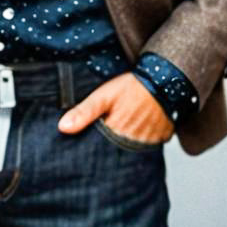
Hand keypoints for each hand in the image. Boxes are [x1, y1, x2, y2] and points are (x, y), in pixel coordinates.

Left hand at [57, 72, 174, 143]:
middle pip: (119, 148)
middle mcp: (135, 142)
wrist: (161, 78)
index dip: (99, 141)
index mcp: (117, 133)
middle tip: (115, 124)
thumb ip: (83, 112)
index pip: (103, 147)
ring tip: (129, 122)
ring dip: (131, 139)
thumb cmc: (130, 87)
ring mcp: (151, 140)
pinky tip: (143, 123)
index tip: (99, 132)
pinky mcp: (163, 135)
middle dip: (115, 142)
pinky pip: (153, 141)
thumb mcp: (102, 96)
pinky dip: (147, 135)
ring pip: (136, 147)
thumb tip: (62, 127)